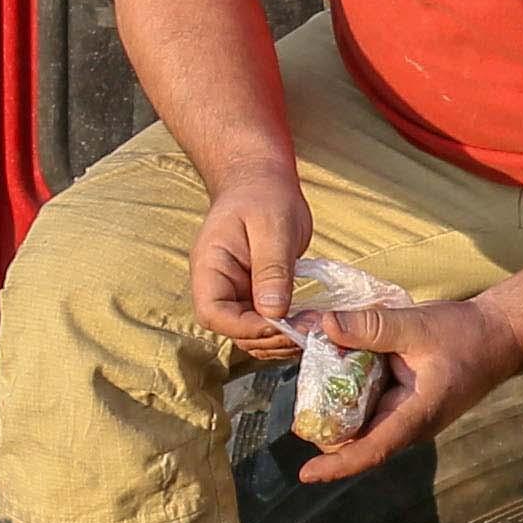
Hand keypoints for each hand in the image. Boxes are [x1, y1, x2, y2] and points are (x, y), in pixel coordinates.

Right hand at [188, 167, 314, 342]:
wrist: (263, 183)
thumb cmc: (263, 195)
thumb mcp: (272, 227)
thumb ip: (272, 269)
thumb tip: (273, 312)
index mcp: (210, 267)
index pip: (214, 314)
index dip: (245, 327)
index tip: (279, 325)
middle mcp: (219, 286)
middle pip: (233, 330)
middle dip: (268, 337)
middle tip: (306, 329)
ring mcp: (237, 293)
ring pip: (251, 333)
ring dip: (279, 339)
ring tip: (311, 328)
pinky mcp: (257, 295)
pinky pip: (267, 323)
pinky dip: (286, 330)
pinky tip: (308, 324)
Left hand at [285, 293, 522, 484]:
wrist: (499, 335)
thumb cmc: (466, 335)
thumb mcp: (417, 325)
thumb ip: (371, 326)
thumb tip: (324, 325)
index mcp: (416, 415)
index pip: (372, 450)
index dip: (337, 465)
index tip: (306, 474)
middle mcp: (409, 423)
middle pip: (358, 438)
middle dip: (326, 428)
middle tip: (296, 411)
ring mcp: (406, 414)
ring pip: (362, 420)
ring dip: (336, 407)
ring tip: (309, 382)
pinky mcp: (404, 401)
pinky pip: (370, 403)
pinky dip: (350, 389)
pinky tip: (334, 364)